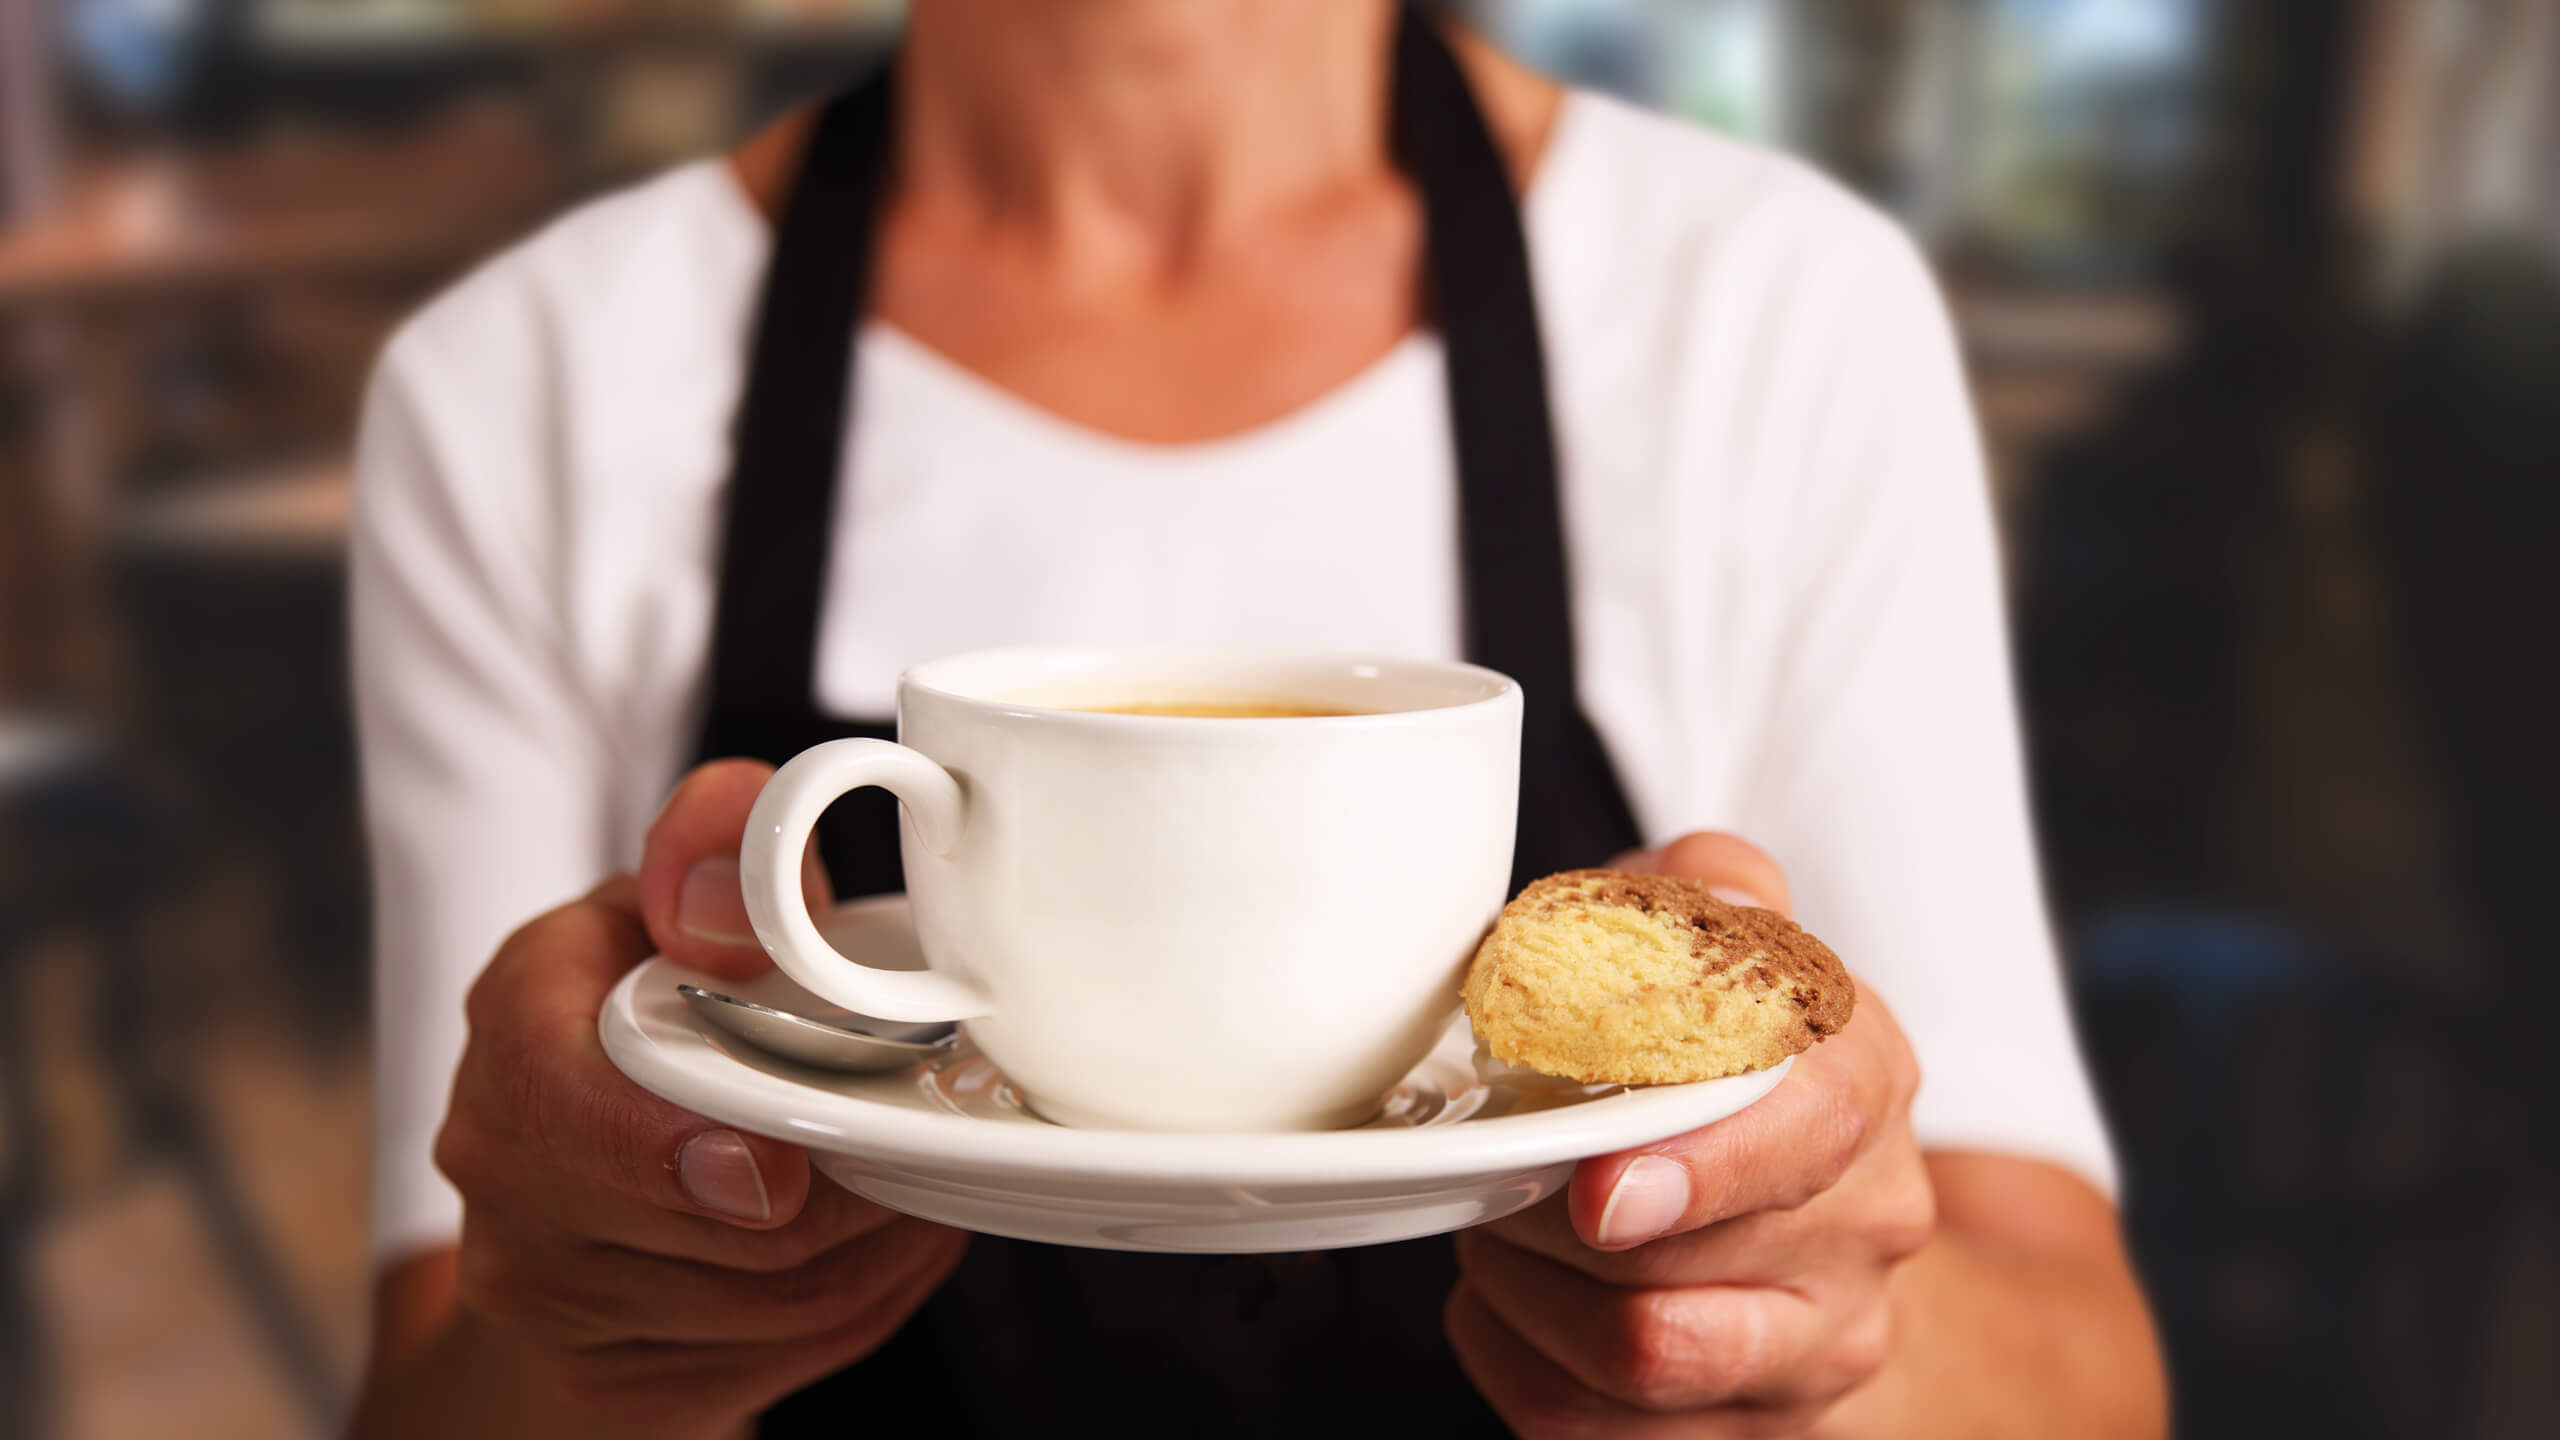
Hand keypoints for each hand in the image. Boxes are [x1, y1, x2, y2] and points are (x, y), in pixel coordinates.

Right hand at [412, 761, 966, 1437]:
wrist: (574, 1178)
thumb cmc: (646, 1009)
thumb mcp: (677, 895)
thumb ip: (716, 845)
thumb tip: (729, 895)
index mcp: (518, 1023)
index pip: (559, 1100)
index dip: (667, 1149)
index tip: (775, 1170)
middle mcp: (505, 1165)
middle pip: (698, 1224)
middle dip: (834, 1191)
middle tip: (908, 1140)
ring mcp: (547, 1288)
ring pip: (766, 1300)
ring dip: (874, 1241)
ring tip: (913, 1174)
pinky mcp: (611, 1384)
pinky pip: (784, 1351)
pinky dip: (867, 1293)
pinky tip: (885, 1233)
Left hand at [1446, 834, 1931, 1437]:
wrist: (1830, 1224)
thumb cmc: (1743, 1066)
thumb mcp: (1734, 943)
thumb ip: (1703, 892)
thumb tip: (1688, 888)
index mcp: (1863, 1079)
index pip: (1814, 1127)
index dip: (1702, 1165)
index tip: (1600, 1184)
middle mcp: (1868, 1222)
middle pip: (1698, 1255)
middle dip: (1551, 1212)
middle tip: (1491, 1165)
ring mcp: (1820, 1345)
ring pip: (1648, 1358)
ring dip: (1526, 1289)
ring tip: (1491, 1226)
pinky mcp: (1752, 1436)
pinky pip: (1593, 1428)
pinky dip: (1511, 1359)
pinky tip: (1499, 1301)